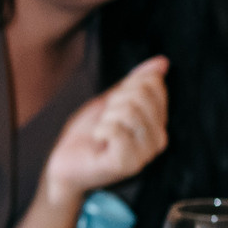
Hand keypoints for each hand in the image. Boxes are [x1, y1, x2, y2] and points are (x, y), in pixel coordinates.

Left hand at [41, 56, 170, 202]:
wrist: (65, 163)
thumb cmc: (87, 134)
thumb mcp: (111, 101)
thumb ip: (136, 83)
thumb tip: (161, 63)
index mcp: (158, 122)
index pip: (153, 85)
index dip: (125, 88)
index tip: (112, 107)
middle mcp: (158, 138)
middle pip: (141, 96)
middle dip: (114, 102)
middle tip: (104, 122)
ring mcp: (145, 153)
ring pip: (130, 111)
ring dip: (106, 118)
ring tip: (101, 133)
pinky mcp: (128, 164)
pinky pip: (117, 130)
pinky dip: (101, 130)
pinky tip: (98, 142)